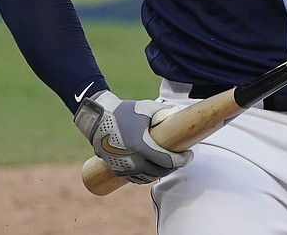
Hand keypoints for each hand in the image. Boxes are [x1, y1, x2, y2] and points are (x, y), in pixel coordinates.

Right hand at [73, 90, 192, 183]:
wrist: (97, 119)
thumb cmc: (123, 111)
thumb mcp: (146, 108)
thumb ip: (163, 111)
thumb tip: (178, 112)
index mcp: (141, 145)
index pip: (167, 160)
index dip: (181, 160)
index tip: (189, 155)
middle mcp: (132, 159)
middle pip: (160, 171)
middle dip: (174, 166)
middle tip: (182, 159)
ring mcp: (123, 166)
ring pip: (148, 176)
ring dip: (161, 172)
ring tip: (169, 163)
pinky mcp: (116, 169)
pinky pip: (136, 178)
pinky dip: (147, 175)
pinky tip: (154, 169)